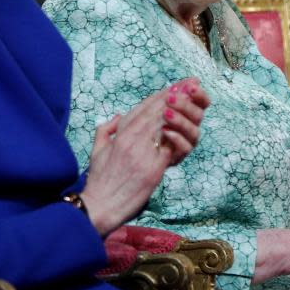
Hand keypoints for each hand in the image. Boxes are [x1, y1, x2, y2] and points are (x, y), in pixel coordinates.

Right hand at [80, 78, 208, 235]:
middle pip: (155, 113)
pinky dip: (179, 135)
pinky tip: (189, 125)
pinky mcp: (152, 170)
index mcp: (119, 135)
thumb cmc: (98, 180)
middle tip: (189, 84)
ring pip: (163, 125)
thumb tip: (117, 116)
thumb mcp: (97, 150)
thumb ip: (106, 130)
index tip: (173, 86)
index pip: (141, 109)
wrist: (100, 206)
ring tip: (192, 96)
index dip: (159, 96)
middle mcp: (130, 141)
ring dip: (180, 110)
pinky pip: (169, 148)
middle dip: (173, 96)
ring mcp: (142, 154)